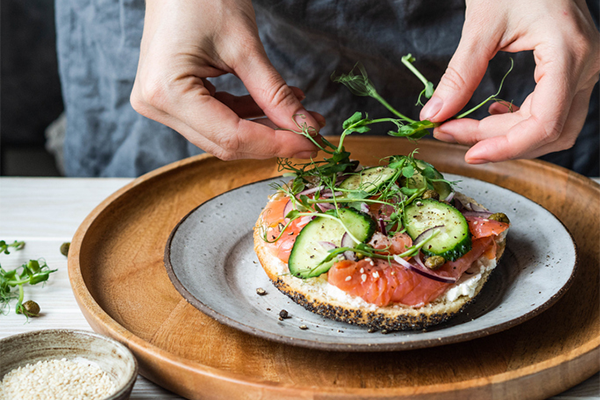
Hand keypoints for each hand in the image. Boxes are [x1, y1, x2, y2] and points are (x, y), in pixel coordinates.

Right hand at [130, 0, 323, 159]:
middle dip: (272, 141)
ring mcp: (162, 104)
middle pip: (225, 142)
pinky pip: (216, 119)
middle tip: (310, 136)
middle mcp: (158, 106)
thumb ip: (274, 93)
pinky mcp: (173, 99)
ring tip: (300, 116)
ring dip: (263, 129)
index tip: (311, 143)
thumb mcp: (244, 46)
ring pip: (222, 136)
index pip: (231, 136)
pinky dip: (247, 116)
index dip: (275, 144)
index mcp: (167, 92)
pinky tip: (275, 107)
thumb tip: (305, 127)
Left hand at [420, 0, 599, 163]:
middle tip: (451, 132)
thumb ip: (458, 75)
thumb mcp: (481, 25)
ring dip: (508, 135)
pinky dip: (520, 121)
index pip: (545, 124)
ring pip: (553, 128)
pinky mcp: (573, 71)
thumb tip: (433, 115)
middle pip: (547, 132)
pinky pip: (554, 111)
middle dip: (496, 140)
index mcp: (568, 53)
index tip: (468, 152)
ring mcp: (585, 70)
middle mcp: (586, 66)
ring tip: (467, 126)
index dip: (505, 147)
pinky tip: (494, 112)